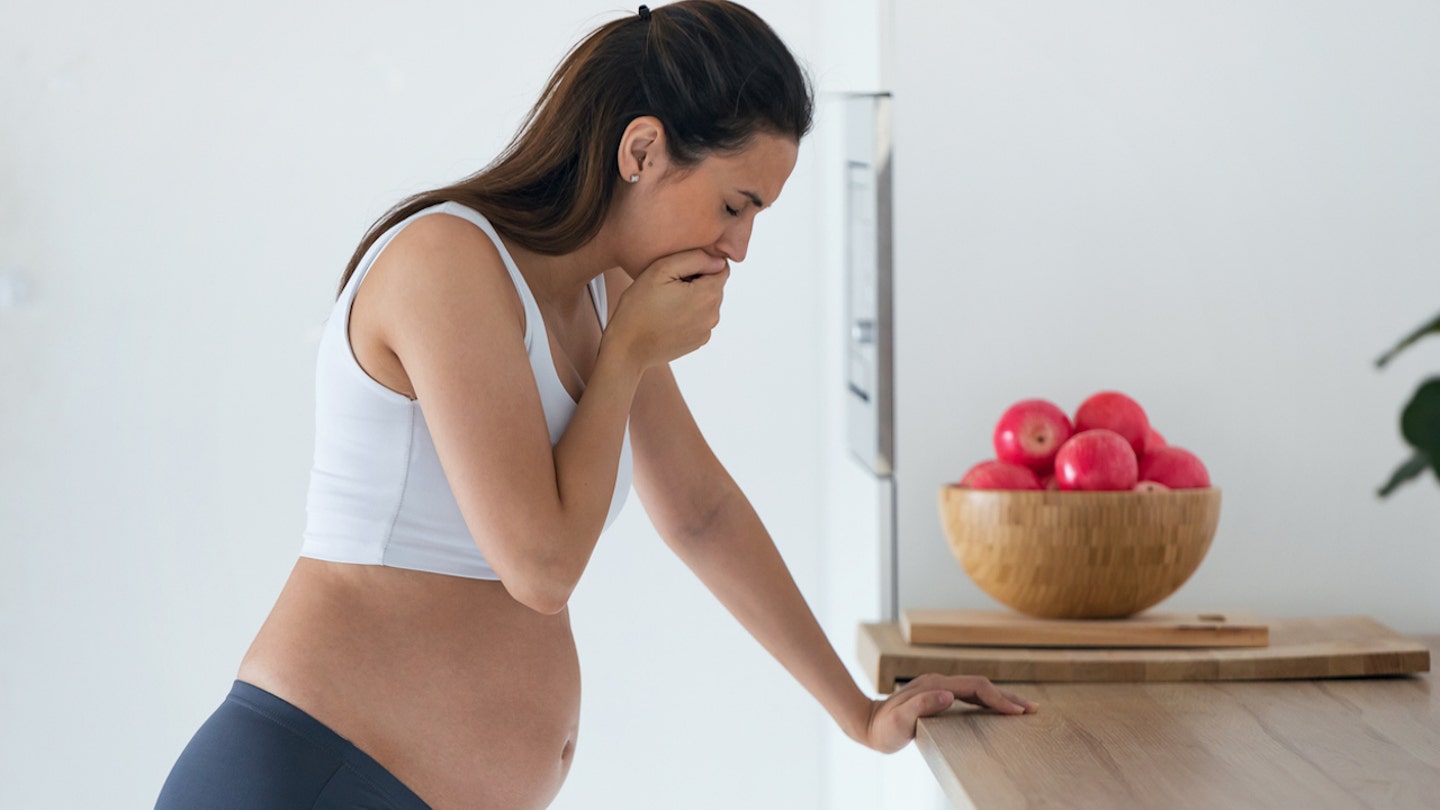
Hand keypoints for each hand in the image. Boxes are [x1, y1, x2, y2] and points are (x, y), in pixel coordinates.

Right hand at [604, 249, 729, 369]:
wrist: (627, 347)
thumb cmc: (638, 306)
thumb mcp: (661, 269)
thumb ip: (694, 258)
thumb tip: (718, 260)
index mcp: (708, 294)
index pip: (721, 268)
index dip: (702, 263)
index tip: (679, 270)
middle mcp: (713, 315)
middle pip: (714, 286)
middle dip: (697, 281)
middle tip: (668, 285)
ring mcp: (706, 331)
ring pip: (707, 303)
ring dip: (692, 298)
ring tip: (666, 301)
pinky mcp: (698, 342)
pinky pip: (699, 320)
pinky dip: (688, 315)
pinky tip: (667, 317)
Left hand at [862, 673, 1038, 753]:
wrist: (867, 723)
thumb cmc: (883, 728)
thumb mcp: (899, 720)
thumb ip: (922, 705)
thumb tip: (949, 696)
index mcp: (935, 686)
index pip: (975, 688)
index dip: (998, 698)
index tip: (1017, 711)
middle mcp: (939, 682)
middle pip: (981, 685)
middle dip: (1008, 697)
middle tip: (1032, 709)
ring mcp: (939, 687)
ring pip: (977, 689)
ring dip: (1000, 697)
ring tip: (1023, 709)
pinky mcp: (938, 695)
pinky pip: (969, 695)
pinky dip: (987, 701)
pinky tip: (996, 709)